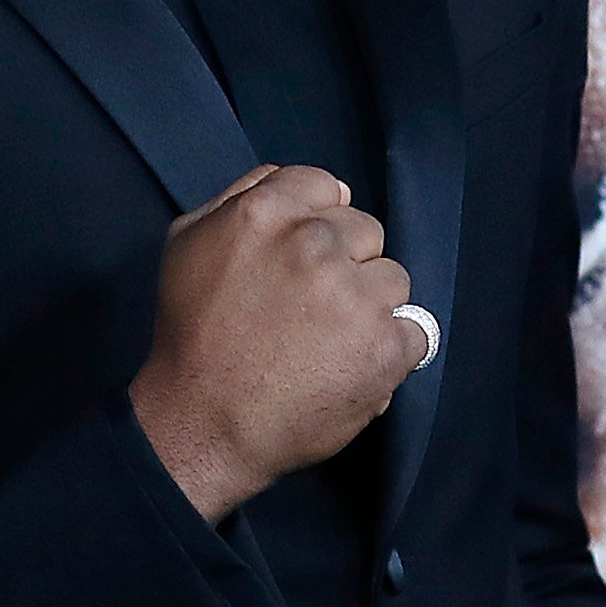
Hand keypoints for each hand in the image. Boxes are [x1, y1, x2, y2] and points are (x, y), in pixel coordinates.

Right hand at [128, 163, 422, 523]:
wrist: (204, 424)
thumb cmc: (192, 336)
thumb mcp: (189, 242)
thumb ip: (242, 196)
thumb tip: (304, 182)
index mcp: (265, 213)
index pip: (326, 186)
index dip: (318, 224)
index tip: (303, 260)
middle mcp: (313, 245)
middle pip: (365, 231)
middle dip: (345, 264)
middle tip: (309, 307)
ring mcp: (354, 297)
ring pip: (393, 279)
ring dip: (369, 307)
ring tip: (328, 341)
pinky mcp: (384, 348)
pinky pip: (416, 331)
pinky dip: (391, 351)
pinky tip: (353, 366)